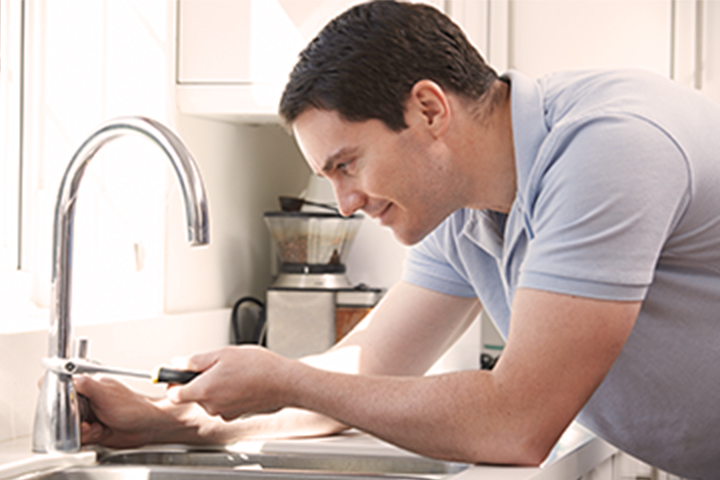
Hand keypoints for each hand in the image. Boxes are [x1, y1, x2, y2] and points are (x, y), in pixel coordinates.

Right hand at [74, 375, 189, 447]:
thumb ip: (88, 386)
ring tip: (98, 427)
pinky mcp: (91, 429)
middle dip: (74, 422)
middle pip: (65, 412)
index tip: (70, 410)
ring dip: (84, 431)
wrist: (146, 427)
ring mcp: (89, 415)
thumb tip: (72, 377)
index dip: (63, 403)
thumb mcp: (107, 395)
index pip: (65, 391)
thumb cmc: (133, 408)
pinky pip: (79, 437)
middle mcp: (87, 400)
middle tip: (87, 423)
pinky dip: (88, 438)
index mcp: (90, 386)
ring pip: (71, 427)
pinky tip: (101, 432)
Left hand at [167, 346, 294, 420]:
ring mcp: (224, 412)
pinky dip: (227, 393)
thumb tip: (178, 363)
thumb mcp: (222, 354)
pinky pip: (223, 403)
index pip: (174, 394)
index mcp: (203, 390)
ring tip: (233, 371)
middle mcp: (211, 406)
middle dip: (200, 380)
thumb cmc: (258, 367)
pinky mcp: (236, 414)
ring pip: (209, 398)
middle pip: (193, 394)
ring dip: (215, 386)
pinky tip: (241, 381)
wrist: (284, 382)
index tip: (175, 374)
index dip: (172, 383)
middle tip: (216, 365)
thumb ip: (195, 360)